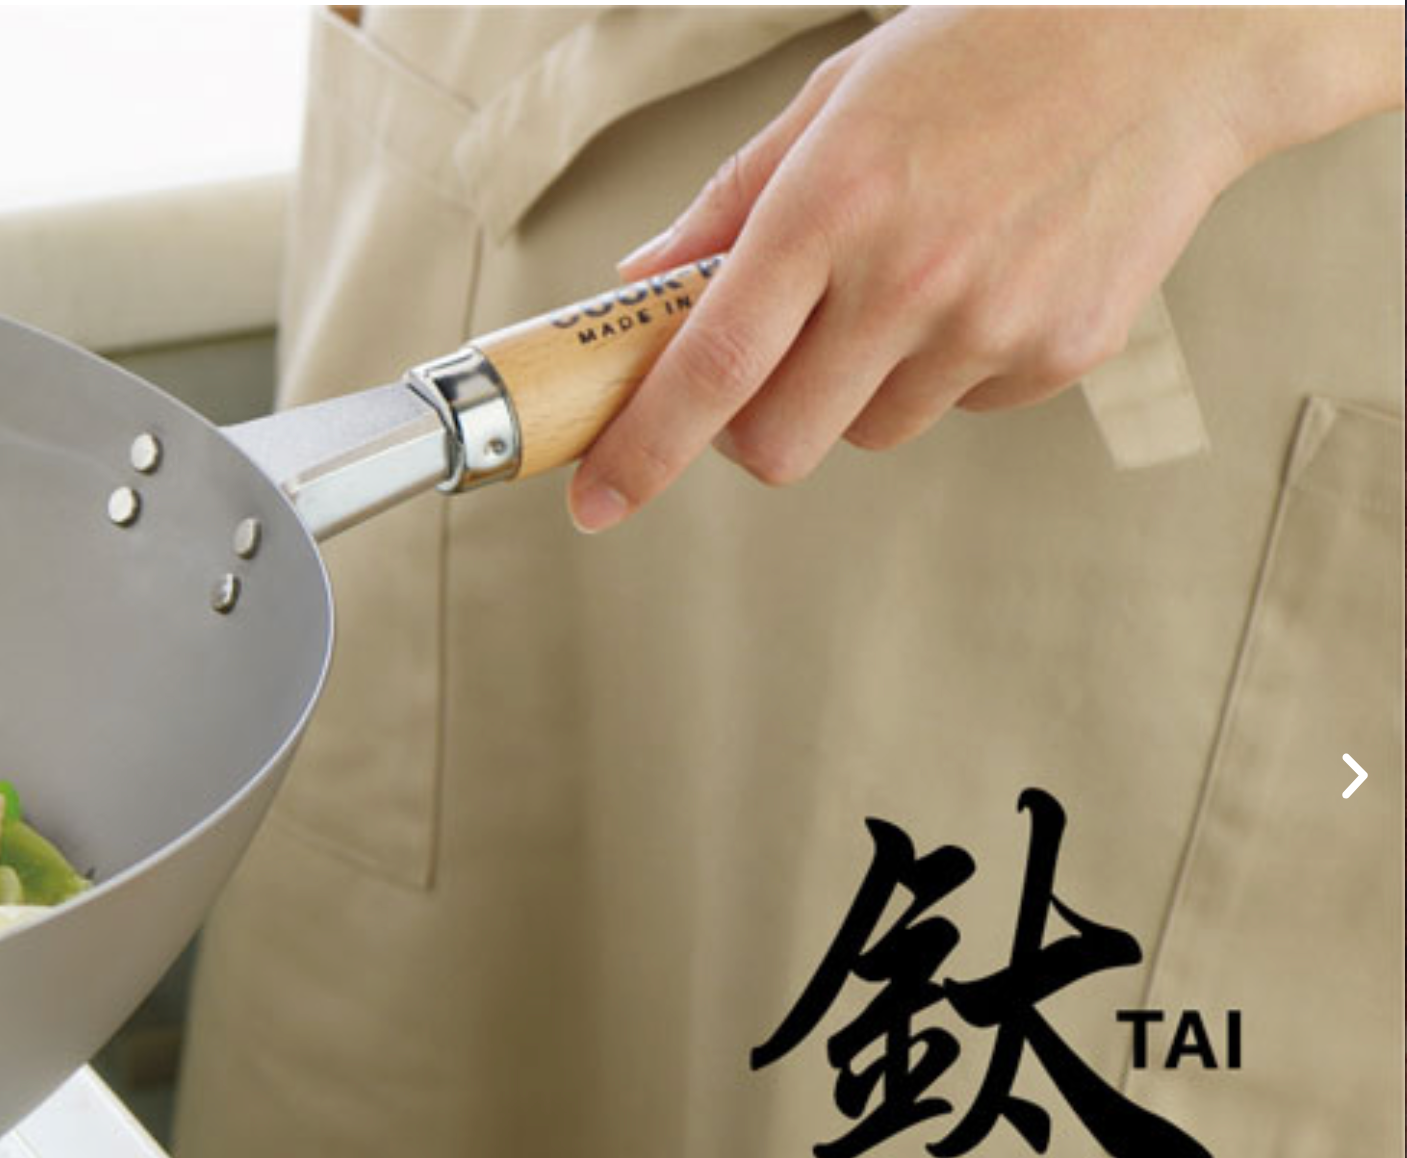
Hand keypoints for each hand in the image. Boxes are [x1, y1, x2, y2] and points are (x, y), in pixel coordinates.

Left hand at [570, 6, 1405, 531]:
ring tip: (899, 283)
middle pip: (780, 444)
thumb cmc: (989, 54)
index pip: (712, 369)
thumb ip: (728, 204)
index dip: (642, 449)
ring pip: (870, 431)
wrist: (1173, 46)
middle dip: (748, 430)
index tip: (594, 500)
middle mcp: (910, 279)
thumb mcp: (832, 100)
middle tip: (760, 369)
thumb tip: (640, 283)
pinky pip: (961, 406)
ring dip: (852, 390)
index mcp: (831, 207)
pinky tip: (981, 277)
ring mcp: (995, 324)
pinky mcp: (1065, 351)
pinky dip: (944, 368)